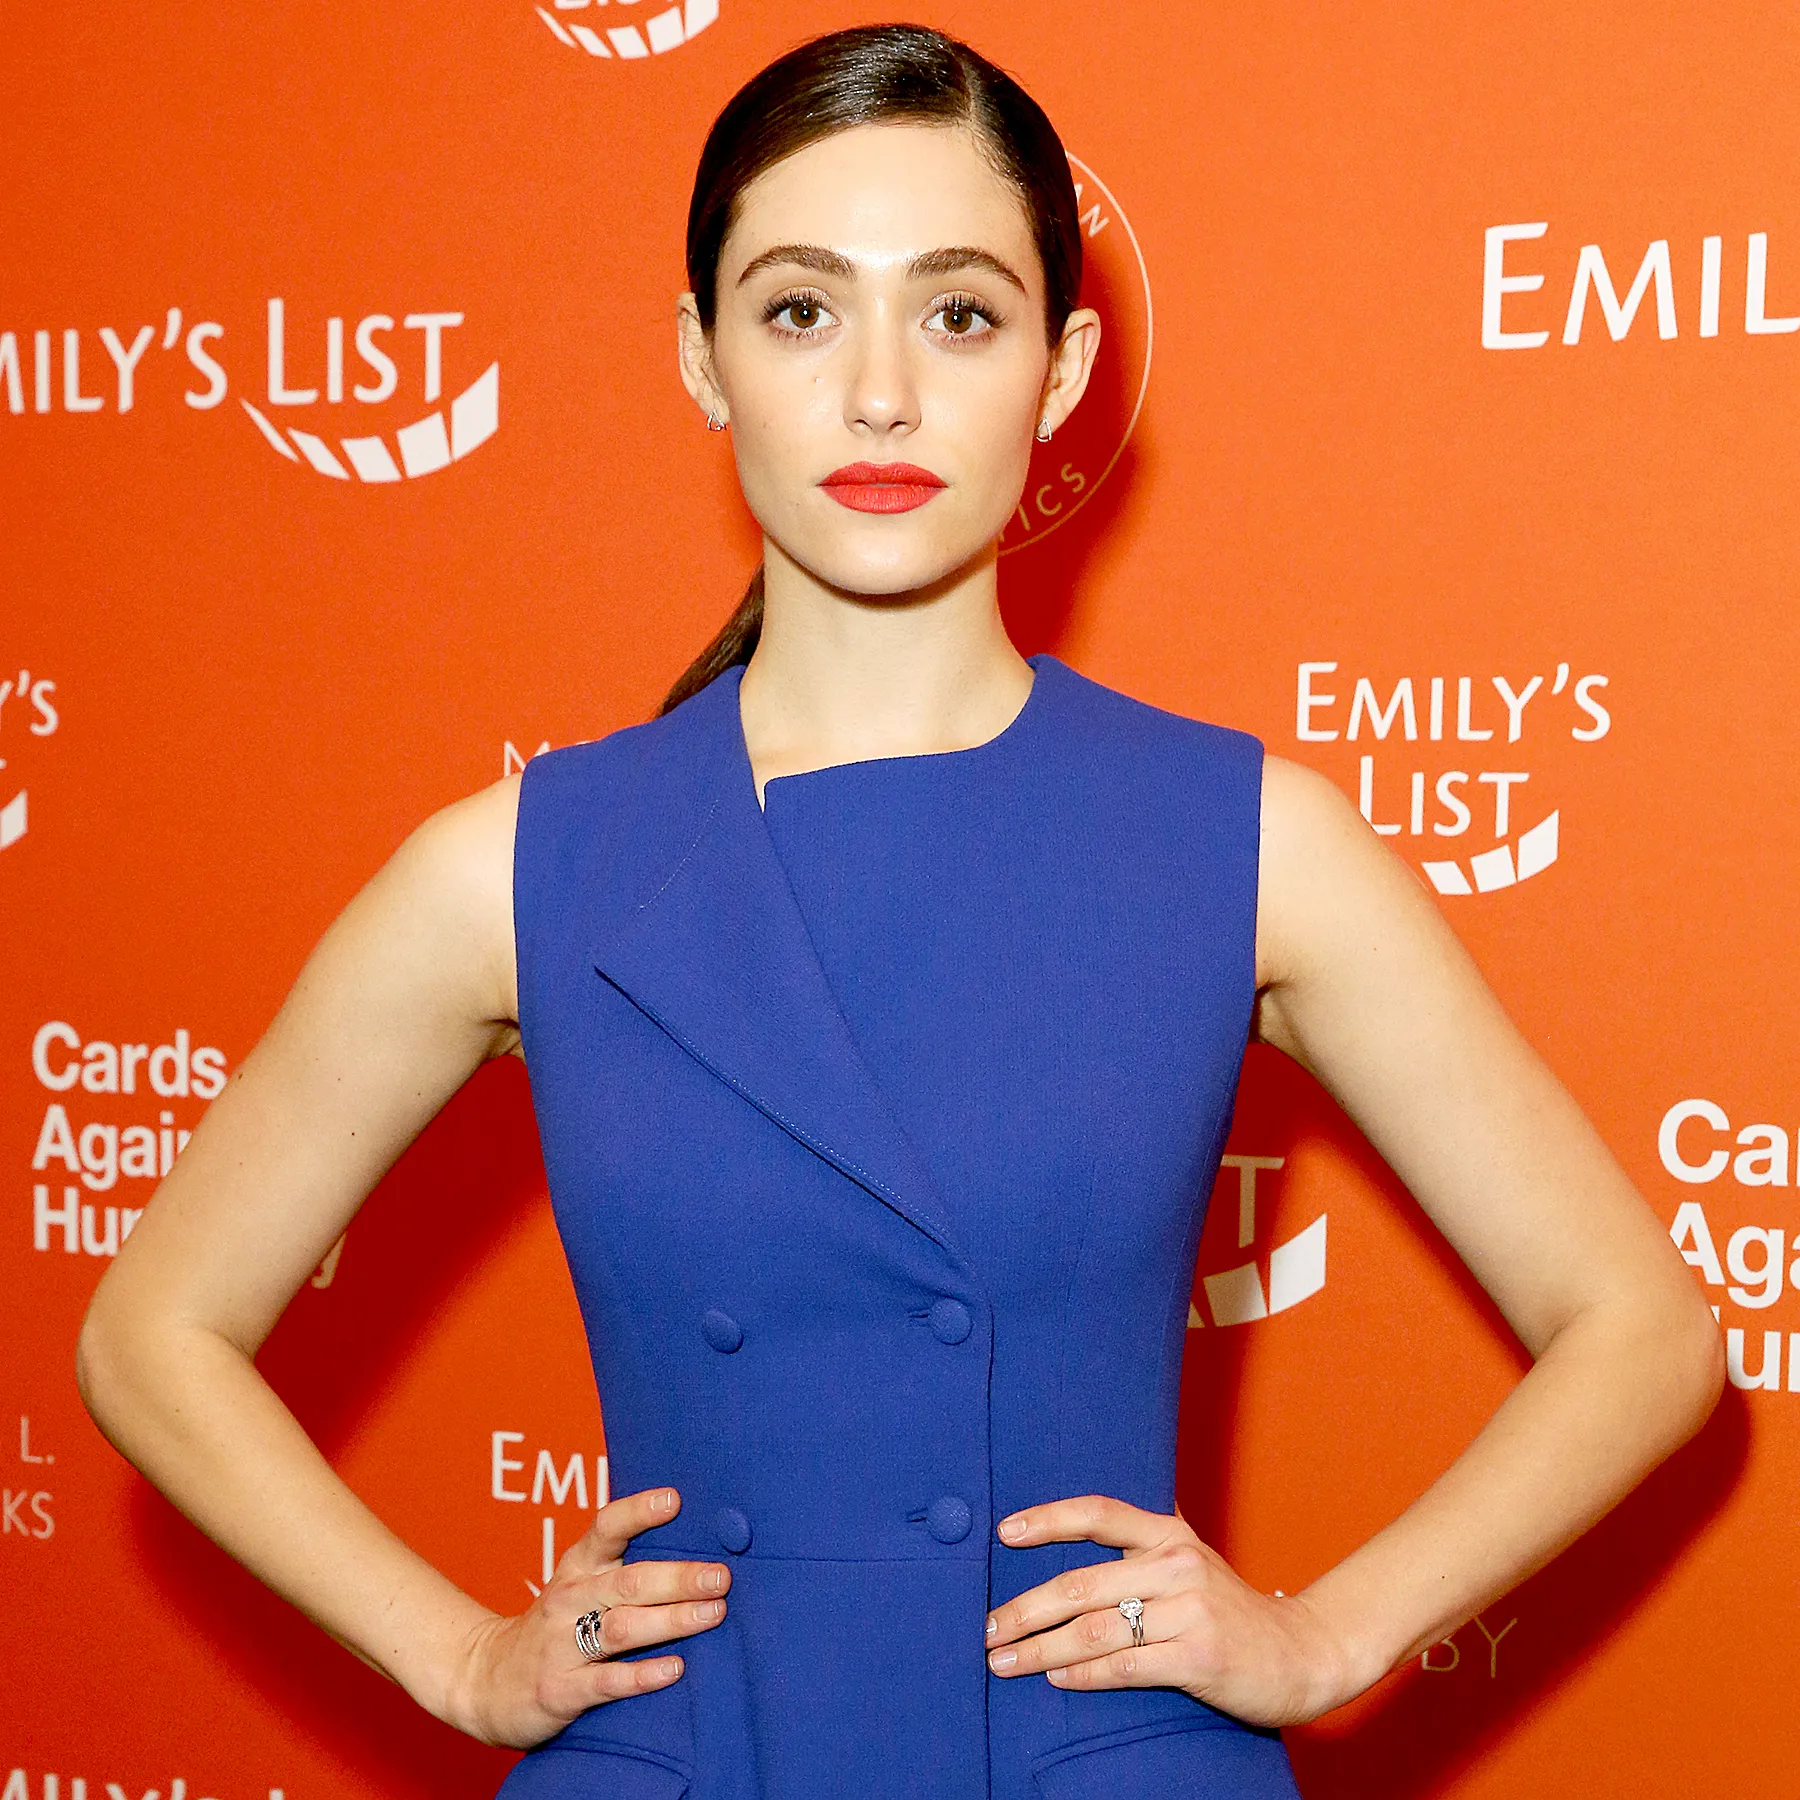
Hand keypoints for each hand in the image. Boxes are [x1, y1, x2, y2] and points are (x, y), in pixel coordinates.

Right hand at [445, 1487, 730, 1748]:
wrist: (486, 1680)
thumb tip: (700, 1547)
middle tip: (721, 1577)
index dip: (639, 1512)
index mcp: (579, 1565)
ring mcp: (562, 1643)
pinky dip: (642, 1675)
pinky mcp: (560, 1688)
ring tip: (713, 1613)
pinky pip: (607, 1680)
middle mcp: (571, 1597)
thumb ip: (627, 1566)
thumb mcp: (580, 1584)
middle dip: (678, 1577)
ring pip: (623, 1627)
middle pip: (629, 1581)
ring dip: (671, 1619)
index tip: (675, 1499)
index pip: (607, 1527)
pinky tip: (675, 1669)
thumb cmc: (555, 1625)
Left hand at [982, 1494, 1358, 1726]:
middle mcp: (1177, 1564)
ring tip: (1006, 1662)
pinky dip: (1085, 1674)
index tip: (1003, 1532)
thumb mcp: (1188, 1562)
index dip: (1048, 1520)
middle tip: (987, 1630)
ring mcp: (1190, 1611)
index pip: (1099, 1513)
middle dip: (1025, 1609)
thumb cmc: (1228, 1610)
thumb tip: (1073, 1540)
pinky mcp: (1200, 1657)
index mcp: (1169, 1534)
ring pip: (1096, 1629)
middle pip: (1082, 1582)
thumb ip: (1141, 1547)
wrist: (1301, 1653)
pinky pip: (1127, 1666)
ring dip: (1041, 1648)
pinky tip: (1057, 1678)